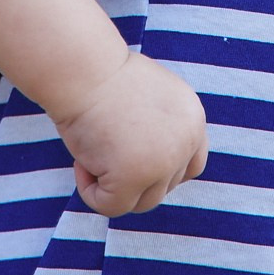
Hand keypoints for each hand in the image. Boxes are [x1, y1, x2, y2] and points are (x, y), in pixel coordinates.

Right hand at [51, 51, 207, 217]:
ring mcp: (164, 161)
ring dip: (113, 185)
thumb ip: (160, 129)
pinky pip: (111, 206)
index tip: (132, 159)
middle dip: (132, 176)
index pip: (191, 165)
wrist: (84, 68)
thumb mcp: (148, 98)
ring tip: (91, 153)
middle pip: (164, 186)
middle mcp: (186, 142)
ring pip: (141, 202)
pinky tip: (80, 162)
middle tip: (103, 147)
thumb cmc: (104, 76)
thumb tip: (148, 165)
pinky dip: (91, 191)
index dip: (161, 170)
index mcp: (193, 119)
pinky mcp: (135, 176)